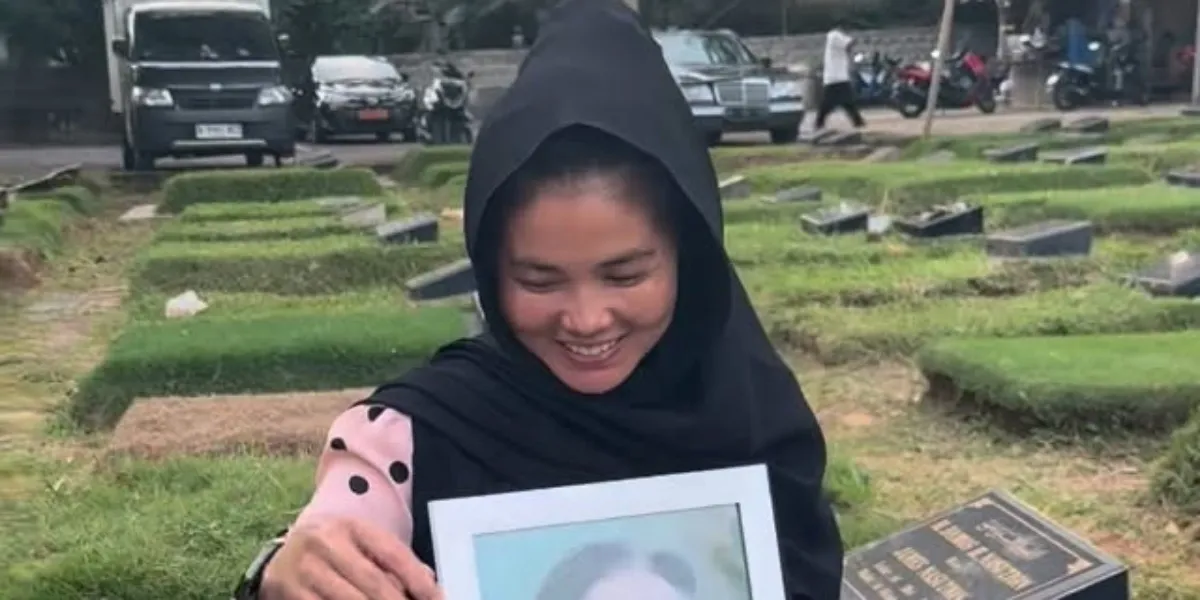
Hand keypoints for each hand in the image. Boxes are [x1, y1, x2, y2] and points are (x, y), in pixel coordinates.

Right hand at [260, 518, 440, 599]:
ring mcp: (305, 569)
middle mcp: (326, 542)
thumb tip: (428, 583)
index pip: (393, 553)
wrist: (283, 554)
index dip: (418, 580)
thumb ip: (393, 561)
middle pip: (374, 582)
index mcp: (352, 526)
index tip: (436, 598)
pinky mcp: (289, 592)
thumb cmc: (336, 551)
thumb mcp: (362, 544)